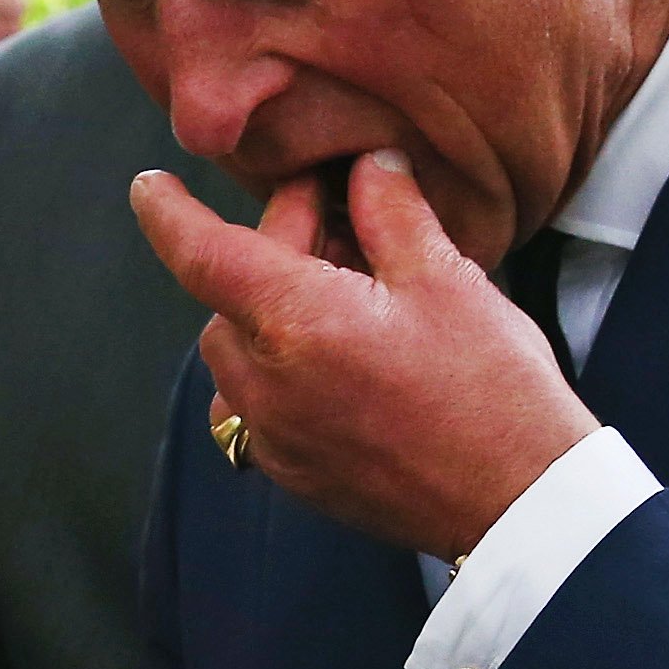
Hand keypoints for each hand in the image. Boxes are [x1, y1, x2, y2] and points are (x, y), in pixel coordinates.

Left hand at [133, 147, 598, 559]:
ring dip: (270, 314)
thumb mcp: (448, 278)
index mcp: (296, 322)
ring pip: (239, 354)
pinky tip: (343, 357)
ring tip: (348, 294)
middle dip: (272, 251)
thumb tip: (367, 166)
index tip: (149, 187)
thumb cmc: (492, 388)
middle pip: (228, 299)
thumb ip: (391, 212)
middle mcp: (267, 385)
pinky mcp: (295, 474)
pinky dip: (281, 368)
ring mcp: (276, 437)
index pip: (200, 254)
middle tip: (341, 225)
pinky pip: (258, 406)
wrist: (519, 502)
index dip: (168, 214)